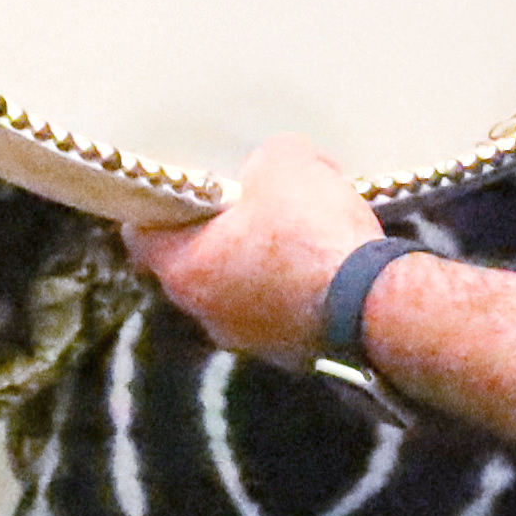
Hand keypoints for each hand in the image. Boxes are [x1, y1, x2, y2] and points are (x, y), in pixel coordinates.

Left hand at [127, 136, 384, 363]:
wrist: (375, 304)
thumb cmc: (312, 232)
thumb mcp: (287, 162)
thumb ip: (264, 159)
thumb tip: (269, 168)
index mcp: (184, 269)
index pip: (140, 237)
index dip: (156, 208)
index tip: (179, 189)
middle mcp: (203, 313)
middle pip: (190, 266)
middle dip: (213, 235)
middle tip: (242, 205)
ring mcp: (246, 341)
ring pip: (235, 293)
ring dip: (253, 266)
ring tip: (289, 235)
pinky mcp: (287, 356)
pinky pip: (275, 313)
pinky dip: (287, 292)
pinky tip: (319, 267)